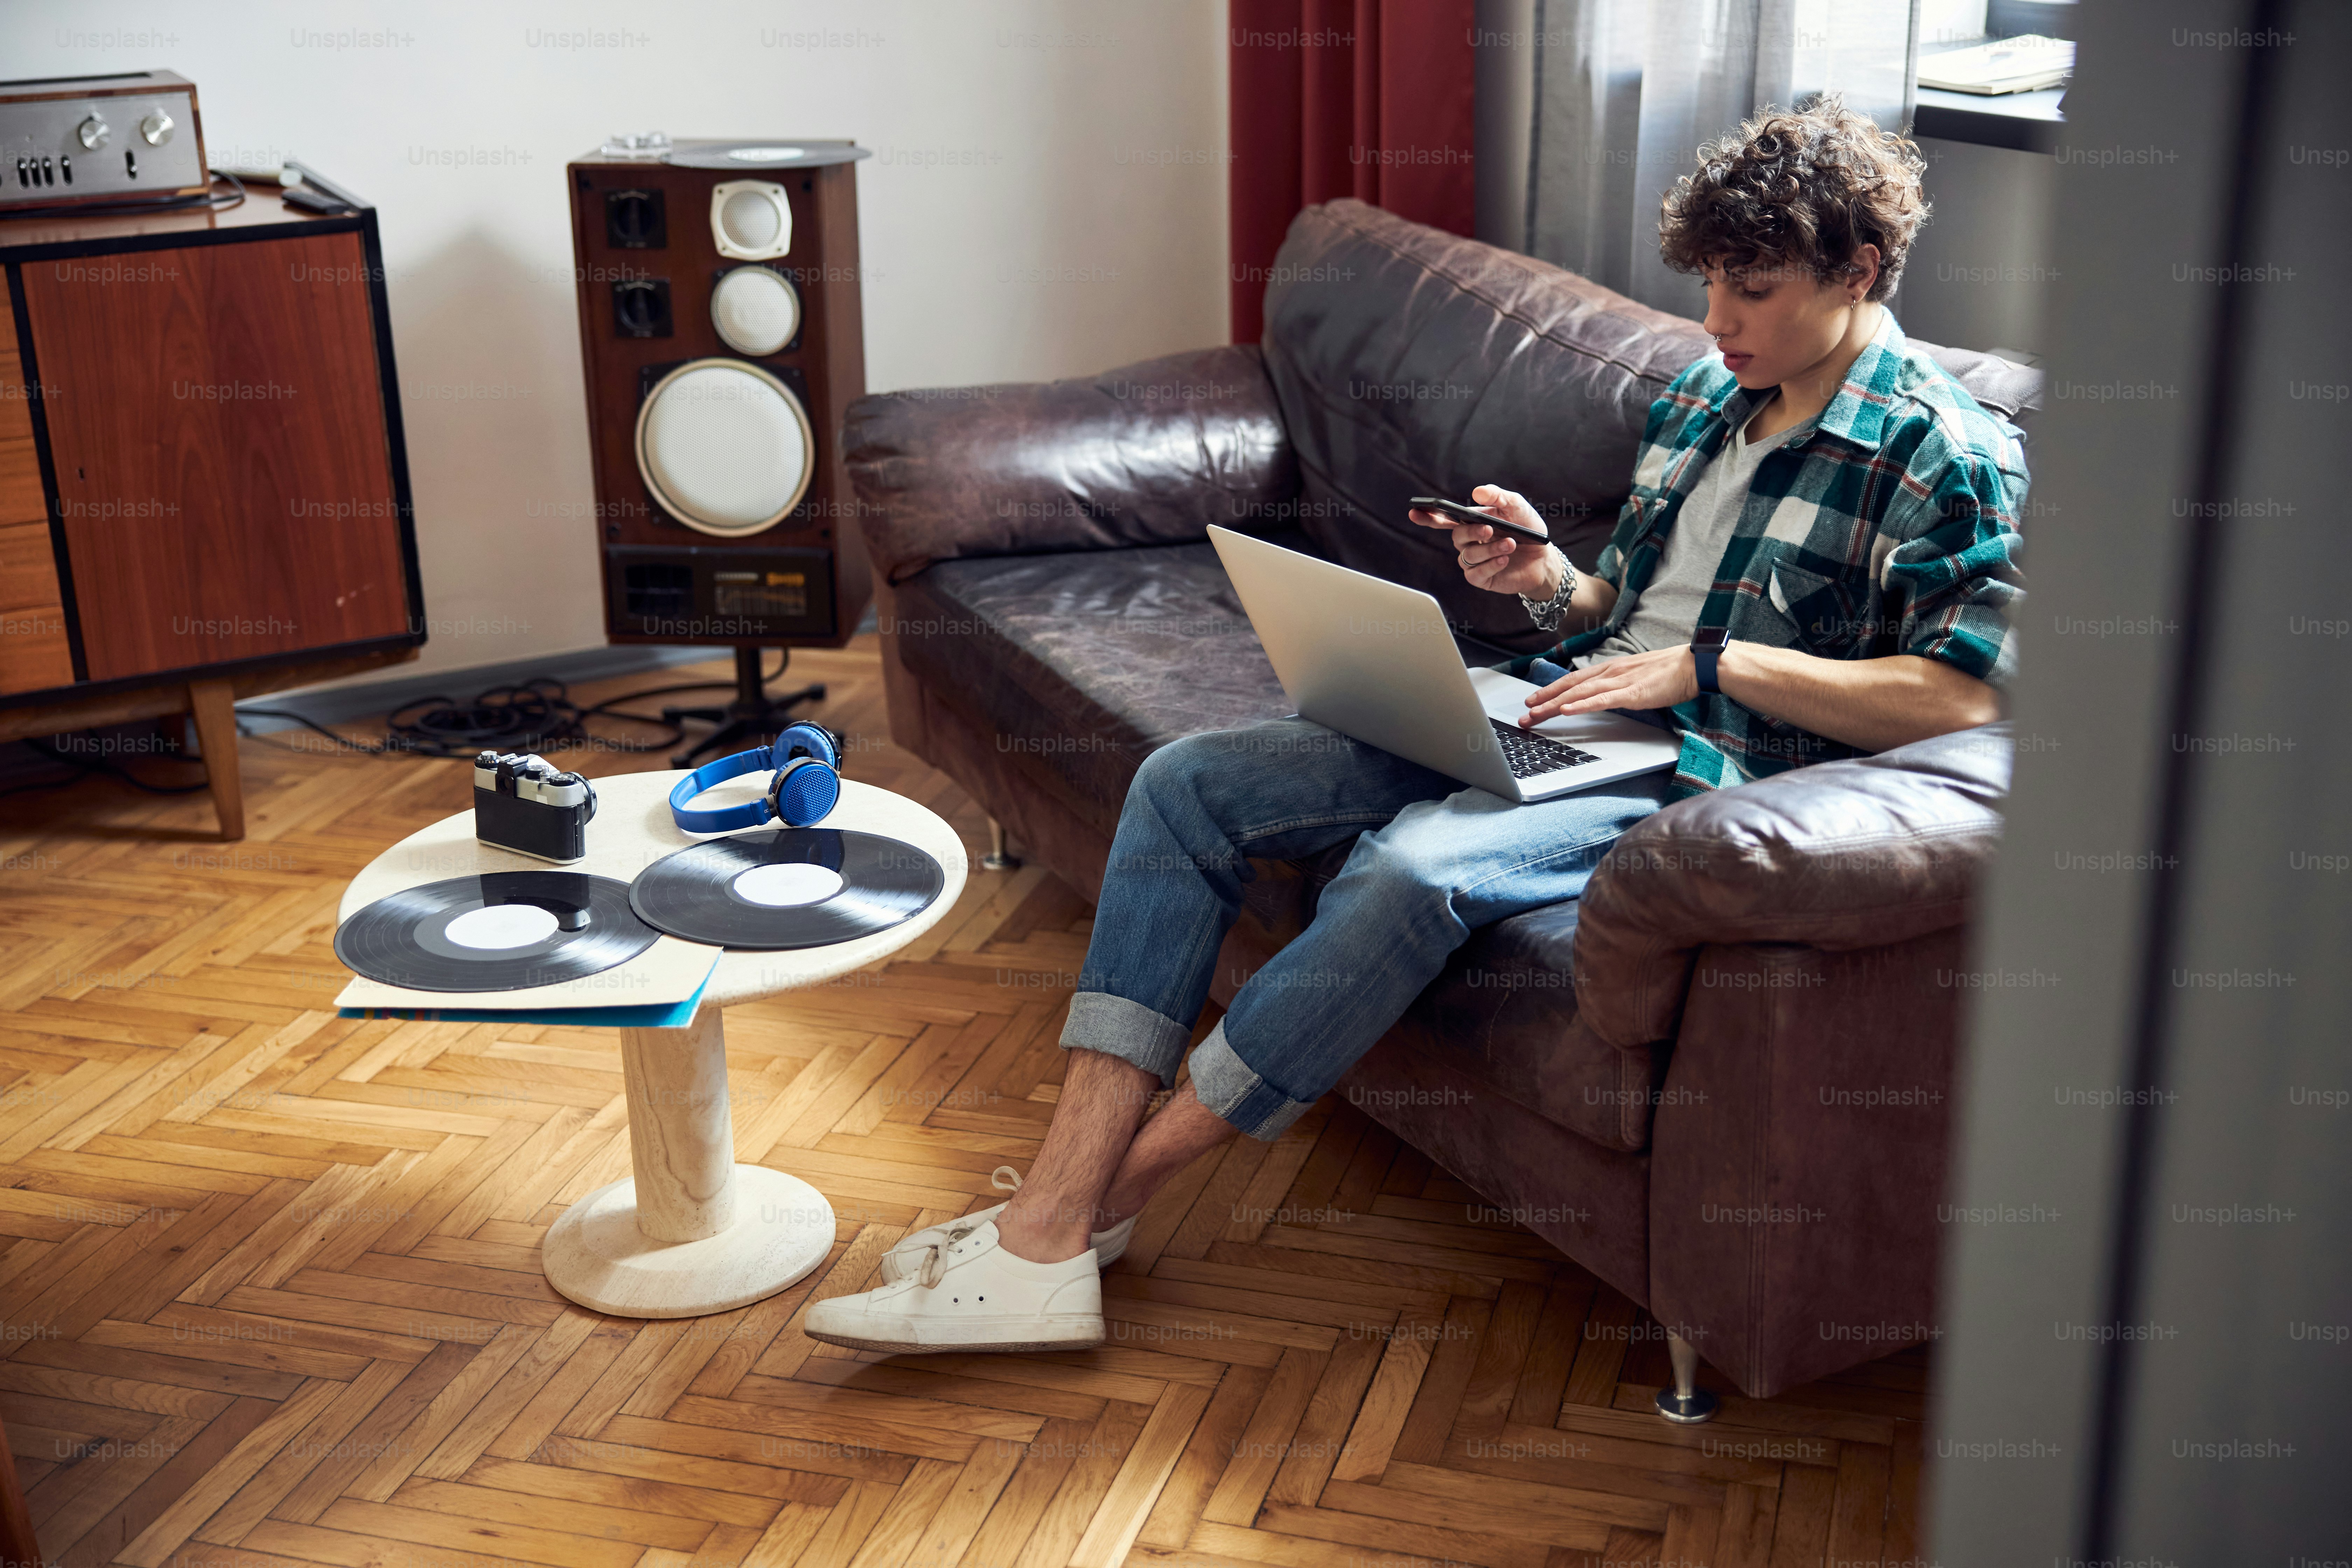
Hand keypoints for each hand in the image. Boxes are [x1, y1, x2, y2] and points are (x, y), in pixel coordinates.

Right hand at [1406, 484, 1557, 597]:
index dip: (1428, 516)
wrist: (1544, 558)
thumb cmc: (1528, 530)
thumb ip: (1500, 497)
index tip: (1415, 511)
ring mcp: (1474, 561)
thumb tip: (1477, 491)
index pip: (1444, 519)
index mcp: (1472, 522)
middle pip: (1457, 536)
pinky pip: (1475, 574)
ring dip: (1488, 550)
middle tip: (1489, 529)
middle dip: (1472, 532)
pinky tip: (1504, 560)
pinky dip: (1490, 565)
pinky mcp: (1482, 578)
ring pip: (1467, 556)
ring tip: (1510, 544)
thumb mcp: (1518, 508)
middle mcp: (1469, 542)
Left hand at [1520, 646, 1697, 724]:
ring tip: (1535, 713)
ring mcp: (1620, 682)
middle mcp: (1610, 673)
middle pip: (1569, 687)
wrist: (1694, 664)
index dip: (1550, 690)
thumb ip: (1616, 686)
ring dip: (1555, 705)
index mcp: (1610, 669)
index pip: (1573, 680)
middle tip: (1524, 713)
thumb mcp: (1635, 677)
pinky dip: (1582, 705)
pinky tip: (1567, 710)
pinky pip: (1603, 700)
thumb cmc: (1668, 673)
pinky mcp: (1633, 693)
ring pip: (1580, 694)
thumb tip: (1601, 696)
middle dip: (1544, 700)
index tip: (1532, 700)